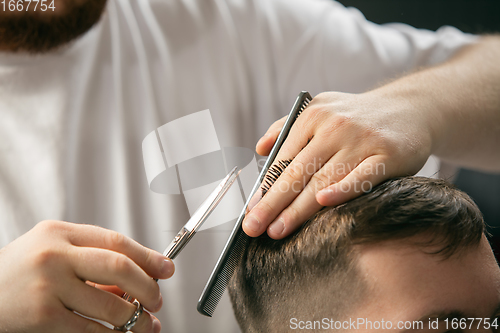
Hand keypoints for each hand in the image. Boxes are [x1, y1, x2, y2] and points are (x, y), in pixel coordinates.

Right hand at [0, 220, 174, 332]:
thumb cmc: (21, 273)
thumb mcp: (54, 253)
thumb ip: (92, 261)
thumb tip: (138, 280)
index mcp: (60, 233)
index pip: (116, 241)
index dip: (147, 256)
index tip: (167, 268)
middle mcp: (54, 254)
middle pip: (119, 267)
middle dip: (147, 286)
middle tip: (157, 299)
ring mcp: (48, 285)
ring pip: (109, 303)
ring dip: (135, 318)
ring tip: (145, 324)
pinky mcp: (42, 315)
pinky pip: (90, 329)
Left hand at [243, 91, 431, 238]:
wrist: (410, 107)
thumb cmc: (356, 116)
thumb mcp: (320, 109)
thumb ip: (287, 128)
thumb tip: (260, 149)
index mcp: (312, 116)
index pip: (282, 159)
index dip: (265, 187)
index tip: (250, 211)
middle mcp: (334, 126)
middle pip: (297, 172)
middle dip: (272, 203)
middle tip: (254, 227)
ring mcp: (361, 140)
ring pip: (323, 179)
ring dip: (298, 208)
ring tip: (278, 229)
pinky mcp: (387, 154)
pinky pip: (362, 176)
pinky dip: (343, 189)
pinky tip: (323, 203)